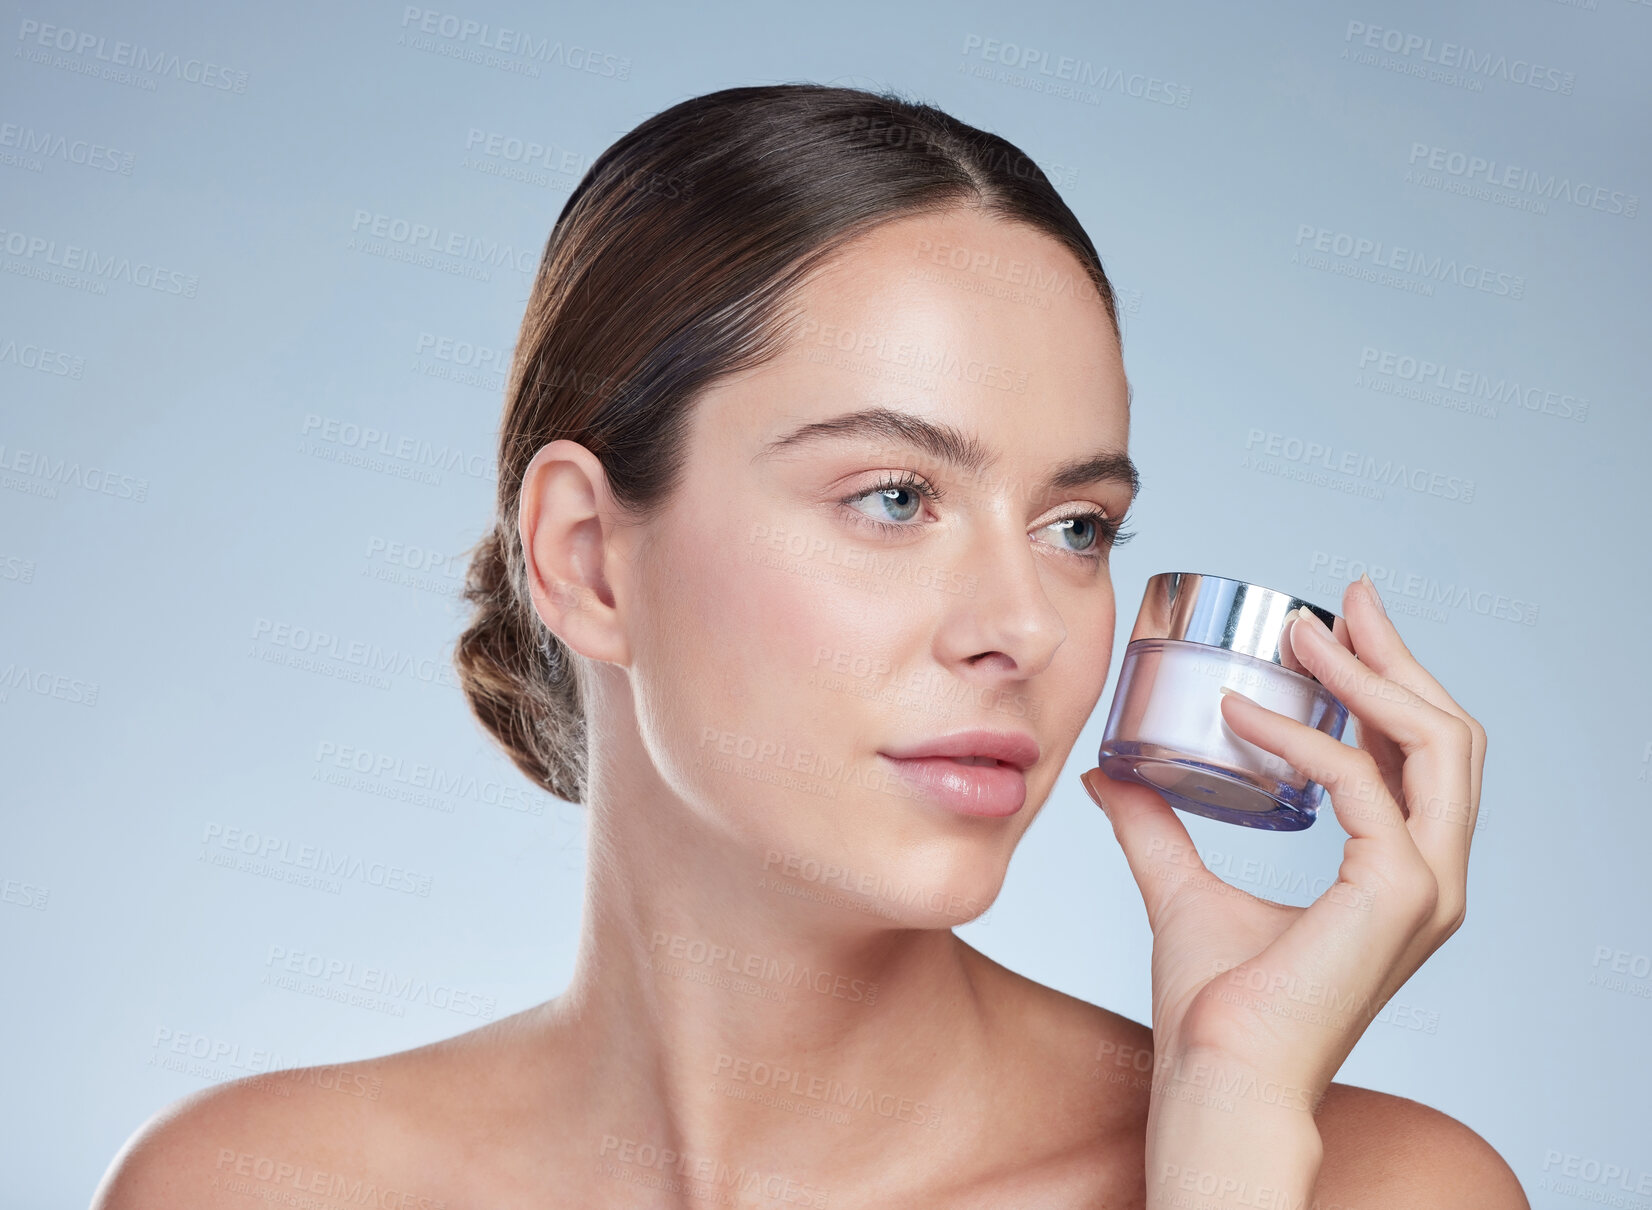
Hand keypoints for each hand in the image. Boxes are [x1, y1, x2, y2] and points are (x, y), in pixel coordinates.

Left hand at [1082, 573, 1485, 1102]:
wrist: (1214, 1076)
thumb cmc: (1214, 1008)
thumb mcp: (1181, 889)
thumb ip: (1155, 828)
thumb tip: (1108, 775)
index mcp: (1399, 873)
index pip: (1421, 755)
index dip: (1387, 680)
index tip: (1334, 624)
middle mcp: (1430, 876)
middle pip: (1447, 735)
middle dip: (1395, 656)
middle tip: (1339, 600)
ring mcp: (1424, 887)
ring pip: (1436, 745)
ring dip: (1368, 675)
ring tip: (1302, 631)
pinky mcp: (1396, 894)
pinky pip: (1359, 783)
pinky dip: (1303, 736)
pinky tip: (1244, 714)